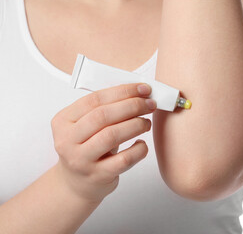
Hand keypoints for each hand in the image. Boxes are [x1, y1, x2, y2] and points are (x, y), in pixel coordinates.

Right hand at [51, 83, 156, 202]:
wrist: (77, 183)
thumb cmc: (88, 148)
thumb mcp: (86, 126)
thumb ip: (105, 108)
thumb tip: (138, 92)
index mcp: (63, 121)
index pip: (94, 99)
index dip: (122, 92)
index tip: (143, 89)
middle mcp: (67, 141)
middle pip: (103, 116)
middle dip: (132, 106)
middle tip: (150, 104)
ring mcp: (81, 160)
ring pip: (112, 136)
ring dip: (136, 125)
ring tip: (147, 123)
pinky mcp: (97, 176)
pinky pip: (124, 160)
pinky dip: (138, 149)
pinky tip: (142, 144)